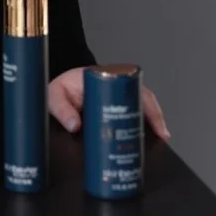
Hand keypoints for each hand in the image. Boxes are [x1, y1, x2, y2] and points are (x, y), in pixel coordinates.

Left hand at [48, 67, 169, 140]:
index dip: (141, 100)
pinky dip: (144, 125)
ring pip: (141, 106)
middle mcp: (114, 84)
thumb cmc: (59, 90)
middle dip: (154, 114)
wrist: (56, 92)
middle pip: (141, 96)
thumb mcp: (55, 97)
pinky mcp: (116, 106)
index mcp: (101, 77)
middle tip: (161, 132)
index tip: (148, 115)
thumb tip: (75, 124)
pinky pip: (134, 113)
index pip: (129, 85)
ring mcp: (117, 95)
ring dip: (151, 121)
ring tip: (159, 138)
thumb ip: (62, 110)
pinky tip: (150, 139)